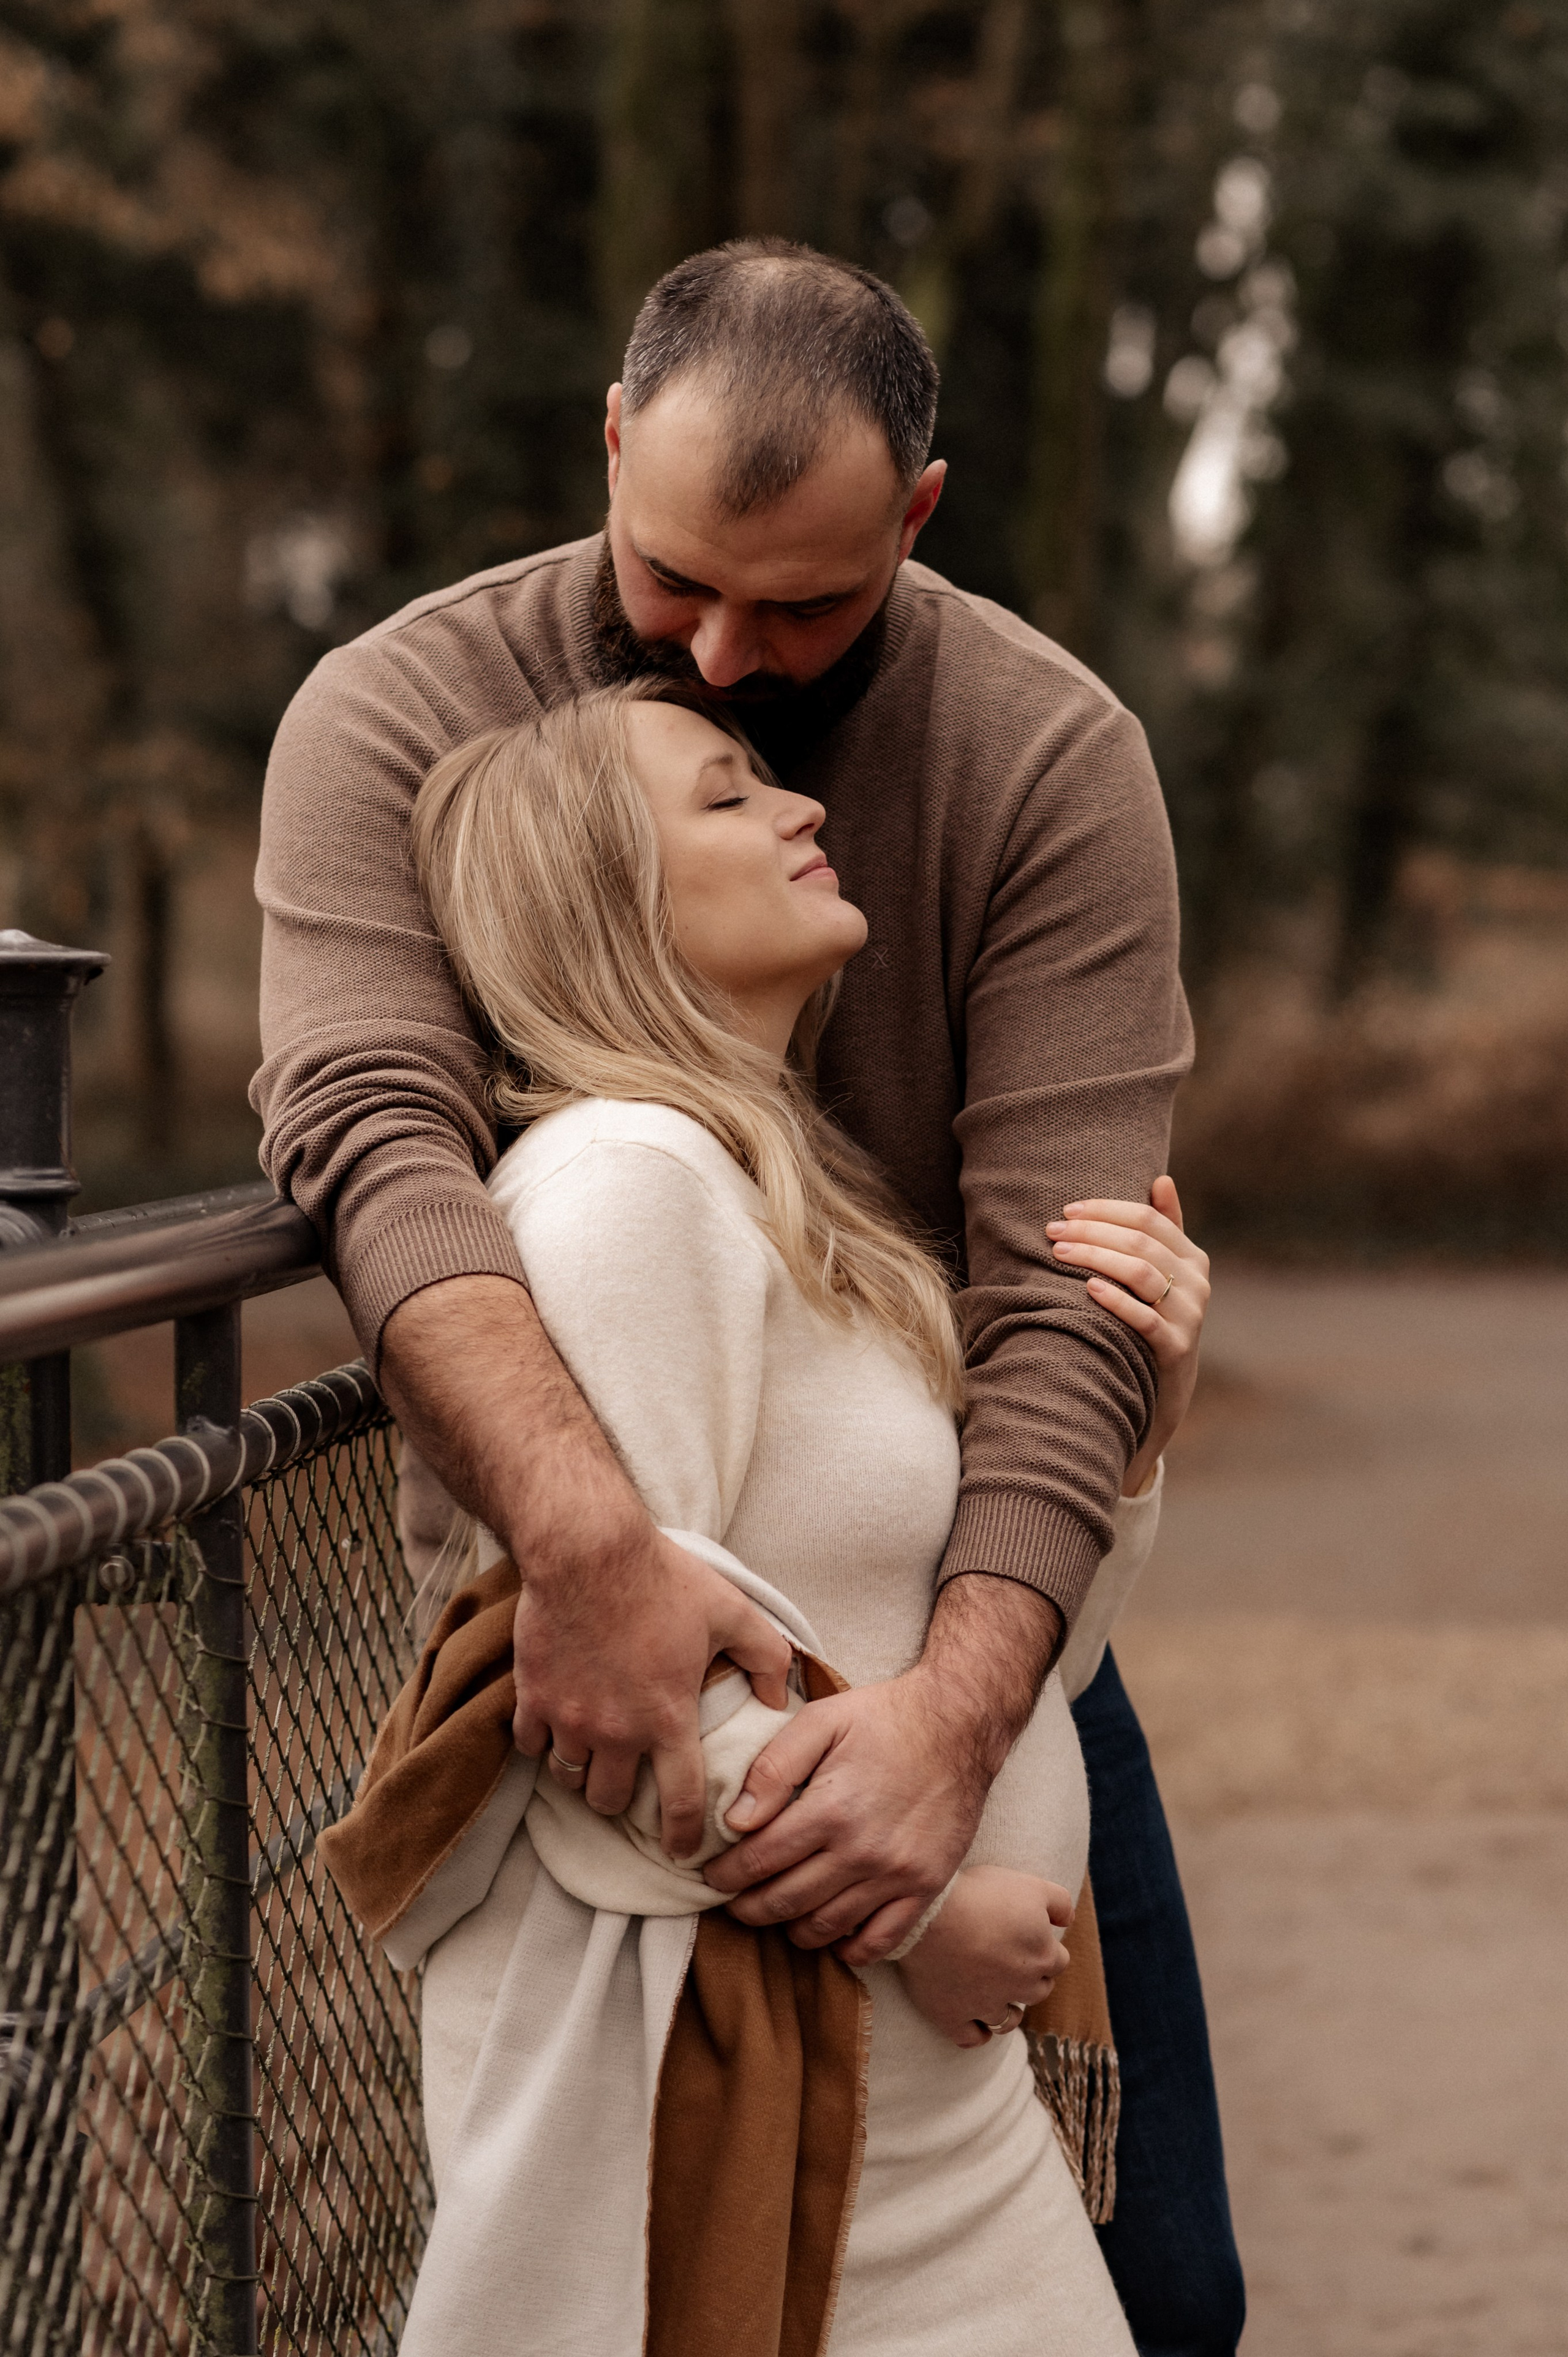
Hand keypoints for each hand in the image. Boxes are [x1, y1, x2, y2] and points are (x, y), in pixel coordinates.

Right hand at [511, 1527, 791, 1857]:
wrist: (587, 1550)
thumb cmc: (661, 1580)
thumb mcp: (730, 1611)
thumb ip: (765, 1656)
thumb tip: (778, 1697)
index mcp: (667, 1718)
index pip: (680, 1802)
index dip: (683, 1837)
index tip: (683, 1852)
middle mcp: (616, 1731)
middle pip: (611, 1802)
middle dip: (622, 1802)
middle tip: (629, 1782)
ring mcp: (569, 1718)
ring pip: (569, 1778)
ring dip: (582, 1772)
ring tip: (593, 1754)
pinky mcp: (532, 1698)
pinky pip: (531, 1747)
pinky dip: (543, 1744)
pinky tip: (556, 1725)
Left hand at [700, 1666, 989, 1964]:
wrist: (958, 1724)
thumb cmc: (884, 1718)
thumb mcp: (821, 1721)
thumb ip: (773, 1768)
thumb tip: (736, 1821)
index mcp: (831, 1809)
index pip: (760, 1860)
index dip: (726, 1875)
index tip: (711, 1875)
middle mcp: (862, 1850)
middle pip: (785, 1901)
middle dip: (747, 1908)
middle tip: (732, 1902)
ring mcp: (896, 1875)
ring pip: (826, 1926)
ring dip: (789, 1928)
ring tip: (773, 1914)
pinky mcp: (925, 1886)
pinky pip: (880, 1940)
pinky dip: (849, 1950)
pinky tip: (831, 1937)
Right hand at [896, 1866, 1072, 2047]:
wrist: (929, 1914)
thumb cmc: (980, 1894)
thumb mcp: (1030, 1885)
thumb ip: (1060, 1903)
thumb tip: (1068, 1920)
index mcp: (1042, 1956)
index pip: (1058, 1960)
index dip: (1046, 1947)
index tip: (1031, 1938)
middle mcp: (1020, 1987)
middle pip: (1038, 1991)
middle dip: (1032, 1978)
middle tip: (1013, 1962)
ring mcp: (986, 2006)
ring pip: (1008, 2020)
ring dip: (1009, 2010)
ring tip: (999, 1996)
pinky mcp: (953, 2016)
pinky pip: (972, 2038)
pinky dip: (977, 2033)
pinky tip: (977, 2024)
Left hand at [1046, 1174, 1209, 1496]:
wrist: (1163, 1393)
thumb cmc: (1154, 1323)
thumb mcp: (1164, 1277)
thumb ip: (1165, 1230)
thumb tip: (1161, 1178)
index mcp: (1193, 1257)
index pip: (1149, 1218)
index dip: (1106, 1209)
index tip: (1067, 1210)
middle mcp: (1197, 1283)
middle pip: (1141, 1242)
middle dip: (1091, 1231)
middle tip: (1052, 1231)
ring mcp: (1190, 1317)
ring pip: (1141, 1273)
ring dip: (1095, 1258)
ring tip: (1059, 1253)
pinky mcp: (1176, 1350)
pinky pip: (1145, 1318)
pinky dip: (1116, 1300)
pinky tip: (1087, 1288)